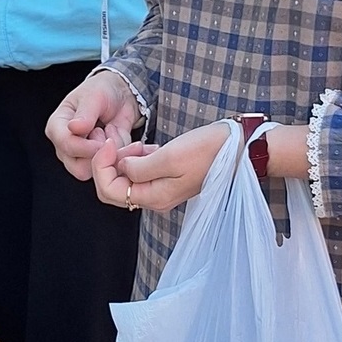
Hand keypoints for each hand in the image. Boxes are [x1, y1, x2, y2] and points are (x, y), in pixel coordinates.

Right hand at [46, 70, 140, 179]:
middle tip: (108, 132)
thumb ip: (85, 114)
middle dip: (99, 153)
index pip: (66, 145)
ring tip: (112, 131)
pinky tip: (118, 135)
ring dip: (110, 154)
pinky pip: (109, 168)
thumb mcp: (94, 96)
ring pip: (93, 171)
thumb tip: (74, 128)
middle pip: (77, 166)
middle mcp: (65, 145)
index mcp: (57, 127)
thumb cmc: (102, 91)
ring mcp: (80, 156)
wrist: (121, 94)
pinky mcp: (97, 161)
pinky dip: (120, 154)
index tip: (104, 140)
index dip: (85, 147)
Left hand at [93, 124, 228, 213]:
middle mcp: (156, 198)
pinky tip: (151, 147)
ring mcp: (162, 188)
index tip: (108, 144)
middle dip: (109, 164)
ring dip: (125, 158)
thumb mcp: (170, 156)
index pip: (109, 191)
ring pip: (126, 178)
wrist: (240, 147)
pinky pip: (142, 170)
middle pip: (113, 188)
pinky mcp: (168, 176)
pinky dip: (138, 156)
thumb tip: (121, 167)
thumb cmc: (209, 150)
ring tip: (142, 145)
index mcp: (154, 197)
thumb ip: (140, 167)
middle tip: (122, 144)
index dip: (101, 167)